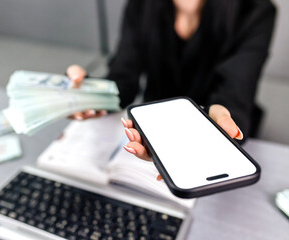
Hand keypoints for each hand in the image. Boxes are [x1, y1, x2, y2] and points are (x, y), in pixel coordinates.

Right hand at [66, 64, 107, 119]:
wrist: (84, 80)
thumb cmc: (76, 78)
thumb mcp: (74, 72)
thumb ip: (74, 72)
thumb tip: (76, 78)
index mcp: (64, 100)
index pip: (66, 110)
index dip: (72, 114)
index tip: (78, 115)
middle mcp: (72, 108)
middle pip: (77, 116)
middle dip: (84, 115)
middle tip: (91, 113)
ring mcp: (81, 111)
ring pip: (86, 116)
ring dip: (92, 115)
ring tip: (99, 112)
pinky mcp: (89, 110)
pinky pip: (94, 114)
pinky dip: (99, 114)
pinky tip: (104, 112)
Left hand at [121, 104, 242, 180]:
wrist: (200, 109)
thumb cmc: (209, 120)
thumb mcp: (218, 117)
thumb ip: (225, 122)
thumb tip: (235, 134)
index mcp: (183, 153)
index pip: (175, 165)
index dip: (165, 172)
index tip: (158, 176)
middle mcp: (170, 150)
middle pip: (153, 156)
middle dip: (140, 151)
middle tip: (133, 145)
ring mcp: (161, 140)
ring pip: (144, 145)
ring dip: (134, 139)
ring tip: (128, 129)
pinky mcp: (155, 129)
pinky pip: (142, 131)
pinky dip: (134, 127)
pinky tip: (128, 121)